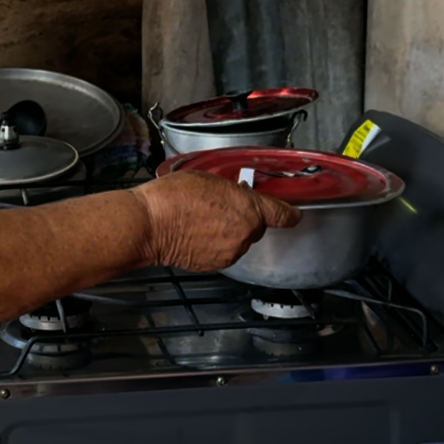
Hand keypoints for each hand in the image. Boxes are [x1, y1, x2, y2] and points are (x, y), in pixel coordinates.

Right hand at [131, 170, 301, 271]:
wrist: (151, 224)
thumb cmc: (174, 197)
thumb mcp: (209, 179)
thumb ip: (232, 191)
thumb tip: (237, 196)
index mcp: (249, 208)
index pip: (282, 214)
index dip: (289, 214)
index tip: (293, 215)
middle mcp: (246, 233)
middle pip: (257, 227)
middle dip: (244, 219)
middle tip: (222, 209)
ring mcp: (231, 252)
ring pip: (239, 241)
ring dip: (229, 233)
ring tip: (204, 222)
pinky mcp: (216, 265)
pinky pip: (224, 253)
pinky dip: (216, 246)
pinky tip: (198, 234)